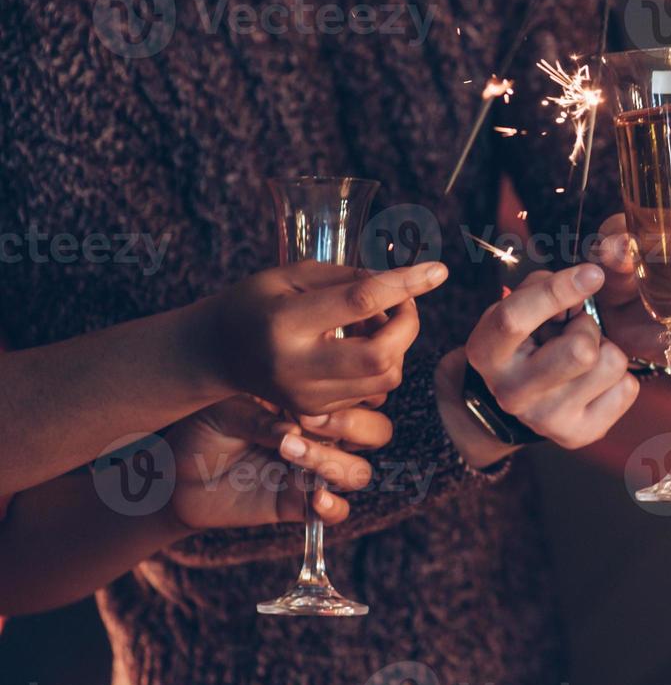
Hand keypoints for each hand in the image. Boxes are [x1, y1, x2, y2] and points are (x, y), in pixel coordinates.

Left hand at [166, 397, 390, 530]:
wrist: (172, 475)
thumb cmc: (202, 428)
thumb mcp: (223, 410)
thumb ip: (258, 417)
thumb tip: (293, 431)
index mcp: (317, 401)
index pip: (364, 391)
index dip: (358, 391)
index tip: (317, 390)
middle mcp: (325, 435)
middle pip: (376, 431)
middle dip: (354, 426)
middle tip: (310, 421)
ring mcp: (315, 470)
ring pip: (359, 470)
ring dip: (333, 463)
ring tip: (288, 453)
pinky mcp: (299, 504)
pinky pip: (337, 511)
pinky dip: (332, 508)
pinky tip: (313, 499)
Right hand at [202, 261, 446, 414]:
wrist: (218, 352)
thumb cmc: (259, 301)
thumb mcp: (293, 274)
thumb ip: (347, 277)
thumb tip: (403, 284)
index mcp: (285, 322)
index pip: (360, 302)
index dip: (405, 285)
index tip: (439, 271)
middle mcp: (295, 367)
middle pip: (382, 356)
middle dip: (408, 325)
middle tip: (402, 302)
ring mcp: (306, 397)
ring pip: (386, 378)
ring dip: (396, 345)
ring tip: (372, 323)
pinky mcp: (316, 413)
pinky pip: (373, 392)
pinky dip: (380, 365)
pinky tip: (358, 346)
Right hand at [462, 264, 638, 449]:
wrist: (521, 399)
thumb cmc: (524, 339)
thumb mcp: (518, 305)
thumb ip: (544, 285)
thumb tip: (588, 279)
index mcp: (487, 353)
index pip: (516, 318)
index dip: (558, 291)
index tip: (594, 274)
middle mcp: (512, 393)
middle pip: (580, 351)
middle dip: (588, 329)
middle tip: (576, 331)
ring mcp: (545, 420)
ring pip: (611, 364)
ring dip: (606, 350)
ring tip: (583, 356)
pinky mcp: (578, 435)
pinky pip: (627, 388)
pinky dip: (618, 377)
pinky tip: (594, 380)